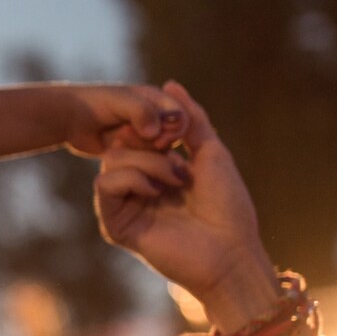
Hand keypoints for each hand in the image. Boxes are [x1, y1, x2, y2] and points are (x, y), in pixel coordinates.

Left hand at [58, 82, 184, 156]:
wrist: (71, 118)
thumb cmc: (94, 103)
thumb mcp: (119, 101)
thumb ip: (141, 111)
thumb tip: (155, 131)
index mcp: (158, 99)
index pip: (181, 117)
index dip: (172, 129)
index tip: (155, 138)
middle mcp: (156, 117)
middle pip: (172, 137)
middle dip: (155, 143)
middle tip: (130, 140)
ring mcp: (146, 135)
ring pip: (160, 151)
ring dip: (144, 152)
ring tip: (118, 141)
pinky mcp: (136, 151)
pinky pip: (146, 160)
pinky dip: (136, 160)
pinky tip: (117, 152)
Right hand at [94, 81, 275, 316]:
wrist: (232, 252)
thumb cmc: (229, 208)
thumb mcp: (212, 152)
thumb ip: (191, 119)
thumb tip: (169, 83)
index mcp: (157, 171)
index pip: (134, 133)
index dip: (149, 124)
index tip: (176, 133)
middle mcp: (138, 187)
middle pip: (119, 142)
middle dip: (150, 142)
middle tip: (178, 158)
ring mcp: (126, 206)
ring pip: (111, 160)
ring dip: (148, 161)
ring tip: (176, 180)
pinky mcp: (117, 225)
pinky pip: (104, 185)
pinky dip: (131, 178)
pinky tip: (156, 191)